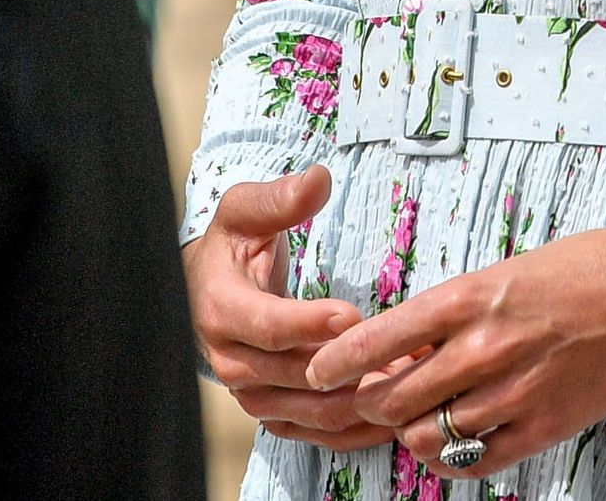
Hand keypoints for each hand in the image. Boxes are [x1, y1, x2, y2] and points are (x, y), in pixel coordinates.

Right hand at [184, 167, 393, 449]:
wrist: (202, 288)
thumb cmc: (231, 243)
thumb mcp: (245, 210)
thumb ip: (279, 197)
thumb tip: (317, 180)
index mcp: (220, 308)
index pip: (266, 324)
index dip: (307, 324)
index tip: (351, 316)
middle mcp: (229, 356)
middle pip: (290, 373)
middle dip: (345, 366)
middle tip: (399, 355)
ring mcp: (246, 387)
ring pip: (301, 407)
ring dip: (352, 399)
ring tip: (404, 381)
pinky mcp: (266, 403)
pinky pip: (304, 424)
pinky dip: (344, 422)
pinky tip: (385, 413)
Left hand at [305, 214, 605, 476]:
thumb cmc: (587, 268)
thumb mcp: (511, 271)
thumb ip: (458, 312)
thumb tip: (406, 350)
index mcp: (476, 295)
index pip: (382, 337)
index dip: (339, 361)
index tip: (319, 371)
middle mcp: (487, 345)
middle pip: (394, 397)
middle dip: (374, 402)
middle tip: (376, 397)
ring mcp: (515, 390)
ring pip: (428, 434)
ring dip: (413, 430)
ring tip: (422, 415)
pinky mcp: (543, 425)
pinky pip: (473, 459)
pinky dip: (451, 456)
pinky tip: (454, 440)